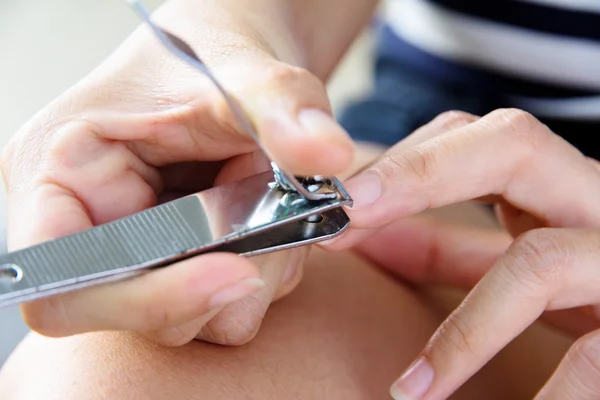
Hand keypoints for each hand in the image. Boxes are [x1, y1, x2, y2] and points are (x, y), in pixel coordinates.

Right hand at [0, 0, 352, 346]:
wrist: (228, 64)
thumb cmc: (206, 55)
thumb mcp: (239, 68)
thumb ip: (279, 108)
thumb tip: (328, 154)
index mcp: (61, 177)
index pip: (64, 283)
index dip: (147, 298)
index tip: (236, 270)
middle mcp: (90, 228)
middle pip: (146, 316)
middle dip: (227, 275)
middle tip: (273, 210)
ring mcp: (141, 254)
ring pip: (201, 318)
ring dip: (259, 270)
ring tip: (270, 196)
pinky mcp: (183, 265)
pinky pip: (231, 304)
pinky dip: (268, 270)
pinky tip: (273, 219)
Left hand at [324, 109, 599, 398]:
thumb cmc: (590, 299)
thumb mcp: (513, 266)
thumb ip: (442, 249)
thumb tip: (365, 234)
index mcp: (556, 187)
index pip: (475, 136)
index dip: (403, 161)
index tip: (338, 202)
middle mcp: (597, 206)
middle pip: (513, 146)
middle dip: (417, 177)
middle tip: (348, 214)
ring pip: (542, 261)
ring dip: (464, 329)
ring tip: (410, 386)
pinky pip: (591, 356)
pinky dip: (540, 395)